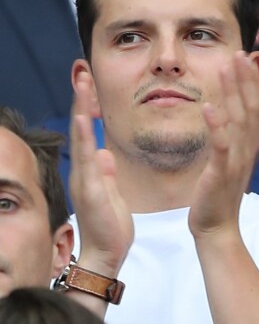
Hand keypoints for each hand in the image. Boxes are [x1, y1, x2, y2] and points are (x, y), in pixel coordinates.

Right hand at [70, 72, 133, 275]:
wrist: (106, 253)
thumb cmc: (111, 226)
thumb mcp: (112, 193)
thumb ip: (107, 173)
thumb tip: (105, 154)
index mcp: (90, 170)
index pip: (88, 132)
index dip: (89, 107)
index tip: (90, 83)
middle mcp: (82, 170)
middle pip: (80, 128)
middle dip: (82, 99)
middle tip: (83, 71)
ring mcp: (83, 179)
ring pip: (80, 138)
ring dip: (81, 109)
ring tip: (82, 83)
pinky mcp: (89, 191)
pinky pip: (85, 161)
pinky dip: (84, 138)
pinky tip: (85, 119)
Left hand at [187, 51, 258, 239]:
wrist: (217, 226)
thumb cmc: (220, 193)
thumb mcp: (232, 161)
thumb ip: (236, 137)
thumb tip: (239, 114)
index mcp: (250, 148)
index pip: (257, 110)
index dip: (253, 83)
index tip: (247, 58)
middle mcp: (247, 151)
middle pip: (252, 109)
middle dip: (246, 80)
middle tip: (240, 52)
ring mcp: (236, 162)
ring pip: (239, 122)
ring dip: (233, 93)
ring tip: (226, 67)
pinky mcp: (220, 173)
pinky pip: (220, 146)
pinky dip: (216, 126)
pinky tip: (209, 107)